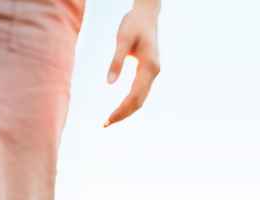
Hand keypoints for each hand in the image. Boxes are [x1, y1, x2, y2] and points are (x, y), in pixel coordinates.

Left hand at [104, 2, 161, 126]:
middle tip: (104, 125)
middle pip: (139, 101)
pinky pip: (140, 93)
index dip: (121, 110)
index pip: (135, 96)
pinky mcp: (149, 72)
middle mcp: (154, 72)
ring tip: (109, 121)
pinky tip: (118, 109)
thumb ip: (116, 61)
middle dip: (122, 115)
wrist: (147, 14)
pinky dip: (130, 104)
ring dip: (126, 111)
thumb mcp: (122, 39)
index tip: (107, 120)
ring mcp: (153, 72)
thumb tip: (109, 84)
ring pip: (141, 99)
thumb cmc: (133, 24)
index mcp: (149, 66)